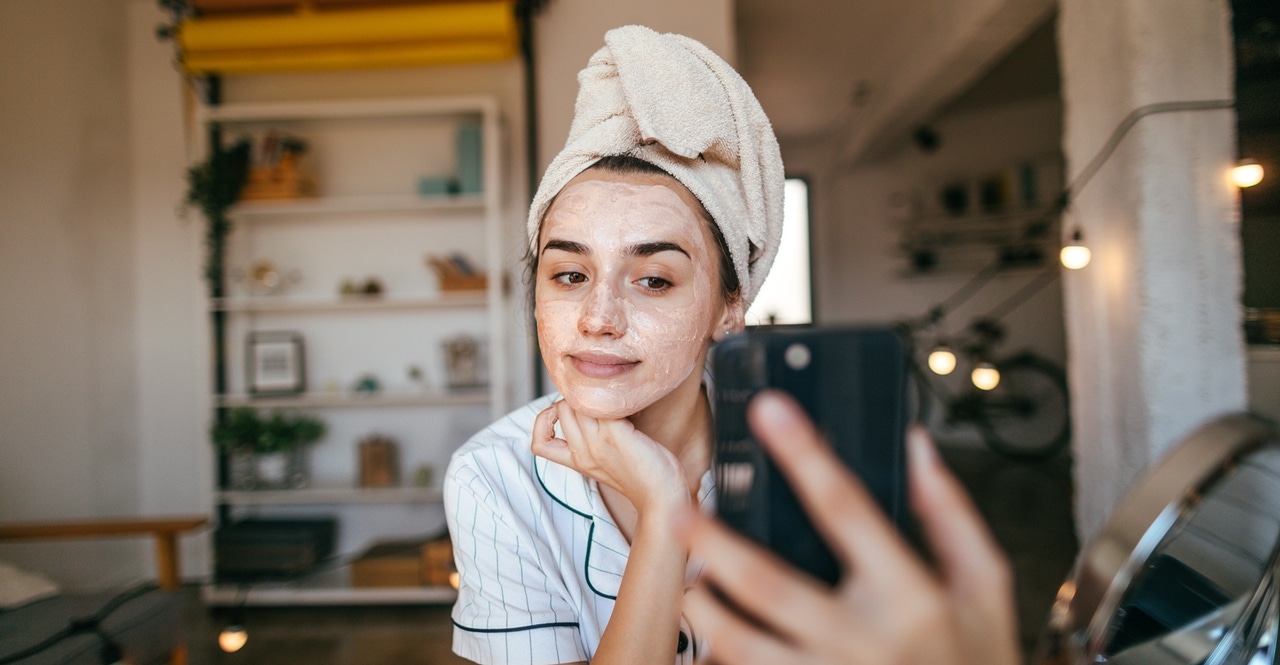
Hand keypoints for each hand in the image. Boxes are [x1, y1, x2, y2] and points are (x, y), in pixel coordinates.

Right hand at [532, 400, 688, 515]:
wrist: (662, 498)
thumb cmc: (644, 476)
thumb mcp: (608, 462)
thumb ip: (594, 441)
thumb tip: (593, 408)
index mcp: (578, 461)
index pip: (539, 444)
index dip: (544, 423)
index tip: (566, 417)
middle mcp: (582, 452)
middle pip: (560, 408)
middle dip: (579, 398)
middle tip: (604, 404)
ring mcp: (597, 442)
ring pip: (577, 401)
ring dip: (596, 395)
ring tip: (620, 404)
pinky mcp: (615, 434)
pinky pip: (601, 403)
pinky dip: (616, 398)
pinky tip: (634, 409)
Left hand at [677, 391, 1018, 664]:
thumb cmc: (980, 661)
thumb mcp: (986, 587)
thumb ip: (950, 514)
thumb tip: (915, 444)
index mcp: (911, 595)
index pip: (847, 507)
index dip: (804, 453)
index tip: (768, 409)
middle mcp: (867, 640)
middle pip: (770, 583)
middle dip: (717, 544)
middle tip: (681, 510)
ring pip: (743, 644)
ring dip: (707, 609)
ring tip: (690, 582)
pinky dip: (722, 658)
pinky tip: (714, 637)